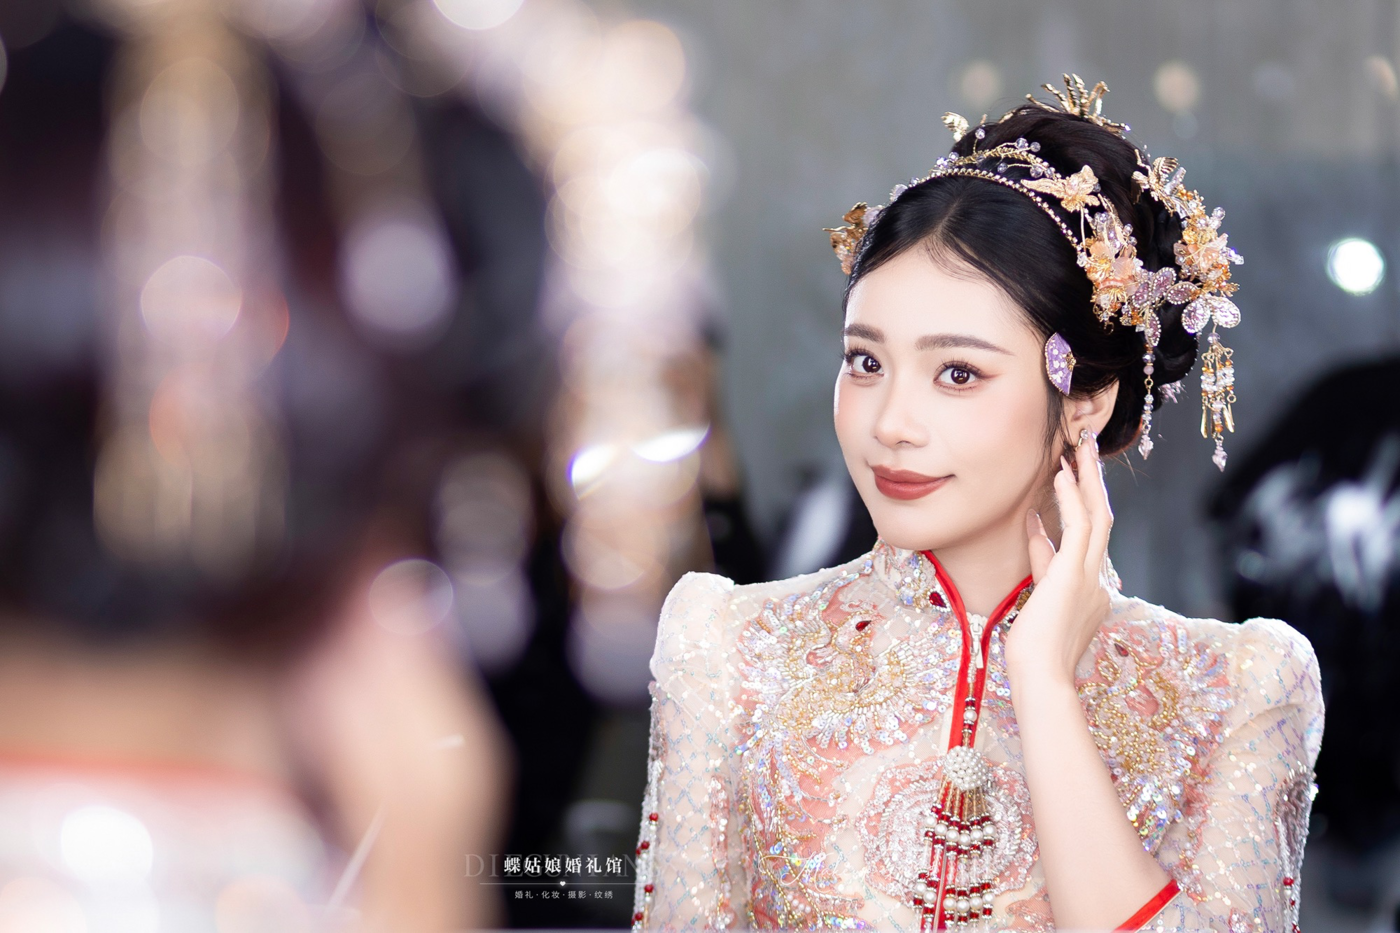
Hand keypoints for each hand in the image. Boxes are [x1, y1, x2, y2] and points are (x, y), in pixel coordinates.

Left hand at [1002, 430, 1112, 687]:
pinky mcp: (1076, 574)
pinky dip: (1072, 498)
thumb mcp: (1037, 600)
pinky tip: (1061, 475)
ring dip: (1087, 482)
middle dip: (1093, 487)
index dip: (1066, 514)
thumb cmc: (1033, 652)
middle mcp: (1098, 583)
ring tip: (1078, 449)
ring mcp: (1091, 578)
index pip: (1079, 547)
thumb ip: (1040, 563)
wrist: (1040, 677)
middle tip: (1086, 453)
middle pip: (1102, 522)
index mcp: (1090, 594)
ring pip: (1098, 517)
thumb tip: (1034, 525)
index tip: (1050, 490)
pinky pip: (1080, 527)